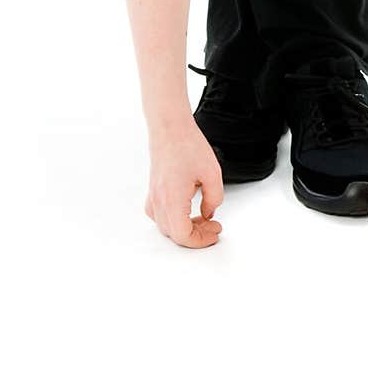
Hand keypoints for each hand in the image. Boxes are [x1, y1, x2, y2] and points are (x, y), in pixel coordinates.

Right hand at [146, 119, 223, 248]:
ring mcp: (153, 195)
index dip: (200, 240)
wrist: (170, 127)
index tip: (213, 233)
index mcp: (172, 200)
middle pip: (174, 233)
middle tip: (213, 226)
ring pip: (166, 225)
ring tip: (201, 218)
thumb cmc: (188, 145)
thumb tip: (208, 213)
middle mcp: (159, 201)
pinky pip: (158, 214)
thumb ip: (214, 199)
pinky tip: (185, 209)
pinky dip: (172, 218)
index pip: (182, 235)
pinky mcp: (153, 189)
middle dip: (196, 234)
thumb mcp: (212, 174)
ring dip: (184, 227)